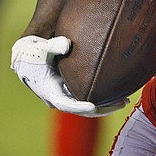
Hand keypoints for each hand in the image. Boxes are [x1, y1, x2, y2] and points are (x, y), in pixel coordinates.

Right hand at [11, 35, 127, 116]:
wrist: (30, 58)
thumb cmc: (36, 53)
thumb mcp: (42, 49)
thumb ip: (53, 46)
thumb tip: (66, 44)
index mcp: (50, 92)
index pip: (66, 105)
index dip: (80, 107)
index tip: (93, 107)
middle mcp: (59, 99)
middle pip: (83, 111)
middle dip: (102, 109)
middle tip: (122, 102)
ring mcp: (67, 98)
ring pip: (88, 109)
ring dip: (106, 106)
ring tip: (125, 100)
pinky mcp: (72, 93)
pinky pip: (89, 100)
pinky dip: (103, 100)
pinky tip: (119, 95)